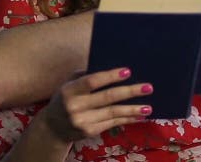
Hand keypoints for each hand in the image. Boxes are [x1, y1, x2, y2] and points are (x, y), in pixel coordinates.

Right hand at [39, 67, 153, 142]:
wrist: (53, 128)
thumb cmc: (65, 99)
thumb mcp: (68, 84)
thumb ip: (84, 76)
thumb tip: (109, 68)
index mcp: (69, 90)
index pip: (92, 82)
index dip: (110, 76)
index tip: (127, 71)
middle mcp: (75, 106)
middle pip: (107, 97)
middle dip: (129, 92)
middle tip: (148, 87)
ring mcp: (82, 121)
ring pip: (112, 113)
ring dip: (132, 109)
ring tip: (148, 106)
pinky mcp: (89, 132)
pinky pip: (112, 123)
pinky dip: (127, 119)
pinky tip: (138, 116)